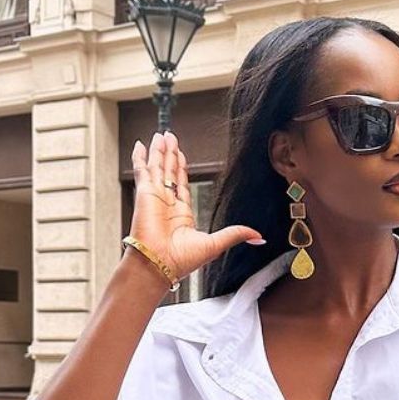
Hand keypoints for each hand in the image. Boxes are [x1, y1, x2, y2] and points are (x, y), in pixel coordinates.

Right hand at [129, 130, 265, 282]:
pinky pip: (142, 170)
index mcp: (181, 215)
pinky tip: (141, 145)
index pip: (181, 184)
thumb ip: (236, 234)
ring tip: (162, 135)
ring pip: (157, 167)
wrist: (159, 264)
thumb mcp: (216, 244)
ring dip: (159, 151)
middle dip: (170, 154)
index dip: (182, 169)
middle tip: (170, 137)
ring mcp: (154, 197)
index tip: (181, 156)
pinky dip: (140, 158)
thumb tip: (258, 237)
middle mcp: (167, 204)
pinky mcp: (144, 193)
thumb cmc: (181, 260)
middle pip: (169, 172)